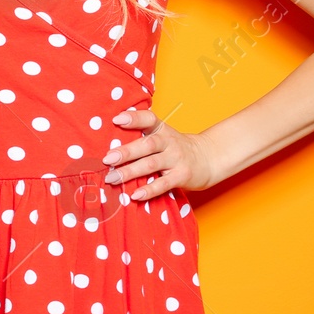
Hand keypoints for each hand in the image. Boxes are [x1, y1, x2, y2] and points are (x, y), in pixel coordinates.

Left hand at [101, 107, 224, 200]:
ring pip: (151, 164)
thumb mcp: (162, 136)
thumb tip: (107, 146)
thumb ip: (141, 137)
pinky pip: (163, 184)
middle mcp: (169, 142)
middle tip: (107, 159)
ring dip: (130, 172)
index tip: (116, 119)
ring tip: (112, 179)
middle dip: (126, 152)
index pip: (148, 119)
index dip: (134, 118)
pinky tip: (134, 195)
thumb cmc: (174, 148)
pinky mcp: (182, 176)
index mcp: (161, 129)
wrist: (207, 158)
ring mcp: (176, 159)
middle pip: (146, 145)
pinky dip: (149, 190)